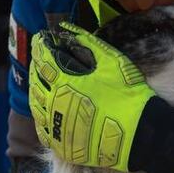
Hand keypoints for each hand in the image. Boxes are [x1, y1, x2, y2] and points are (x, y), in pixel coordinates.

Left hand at [29, 22, 154, 172]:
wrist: (138, 132)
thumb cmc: (126, 93)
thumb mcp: (111, 61)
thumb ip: (86, 43)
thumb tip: (66, 29)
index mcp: (64, 81)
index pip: (43, 58)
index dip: (40, 47)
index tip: (41, 40)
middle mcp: (53, 103)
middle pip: (36, 81)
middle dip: (37, 69)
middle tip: (41, 62)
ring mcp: (55, 126)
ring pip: (36, 106)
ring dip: (37, 93)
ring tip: (44, 86)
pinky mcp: (60, 144)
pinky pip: (43, 130)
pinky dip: (42, 118)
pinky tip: (48, 112)